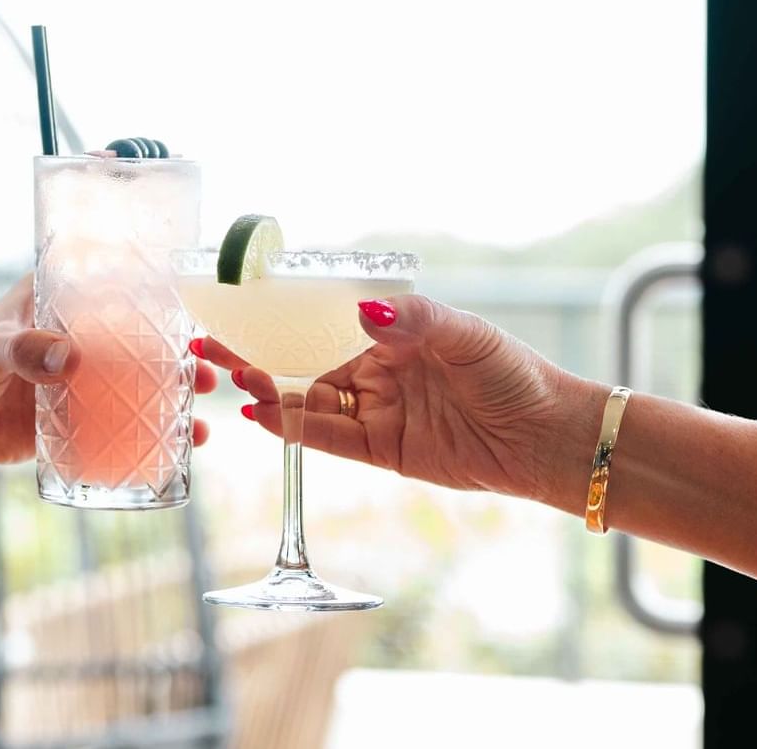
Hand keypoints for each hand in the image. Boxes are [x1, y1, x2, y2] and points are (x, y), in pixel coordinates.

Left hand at [0, 274, 217, 498]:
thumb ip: (22, 350)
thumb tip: (70, 359)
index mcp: (54, 301)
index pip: (110, 279)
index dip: (153, 280)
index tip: (195, 288)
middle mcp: (76, 336)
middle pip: (140, 336)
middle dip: (179, 348)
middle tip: (207, 363)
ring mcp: (79, 379)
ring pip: (139, 380)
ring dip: (175, 391)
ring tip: (205, 405)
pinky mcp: (75, 419)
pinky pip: (122, 424)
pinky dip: (153, 433)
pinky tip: (184, 445)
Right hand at [201, 294, 601, 503]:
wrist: (545, 437)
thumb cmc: (513, 374)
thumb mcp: (466, 336)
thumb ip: (414, 322)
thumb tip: (367, 310)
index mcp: (392, 334)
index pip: (324, 322)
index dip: (282, 318)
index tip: (241, 307)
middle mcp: (376, 371)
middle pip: (304, 362)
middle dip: (258, 355)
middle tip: (211, 346)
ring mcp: (375, 411)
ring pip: (308, 401)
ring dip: (270, 391)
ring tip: (232, 378)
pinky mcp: (380, 450)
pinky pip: (327, 437)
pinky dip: (294, 427)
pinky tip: (262, 412)